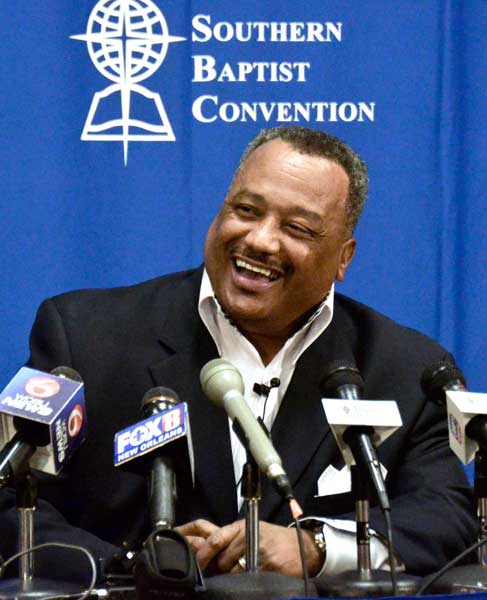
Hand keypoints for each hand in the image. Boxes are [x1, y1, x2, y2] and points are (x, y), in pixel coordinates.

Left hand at [179, 519, 322, 576]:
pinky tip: (253, 578)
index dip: (203, 554)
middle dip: (219, 570)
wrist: (304, 548)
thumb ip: (232, 540)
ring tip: (241, 574)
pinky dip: (247, 582)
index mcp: (242, 527)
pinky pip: (249, 579)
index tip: (197, 565)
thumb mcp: (253, 531)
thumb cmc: (276, 540)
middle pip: (222, 559)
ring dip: (233, 577)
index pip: (216, 539)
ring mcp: (260, 551)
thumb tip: (208, 553)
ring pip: (234, 571)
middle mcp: (249, 536)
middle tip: (222, 573)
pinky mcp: (269, 566)